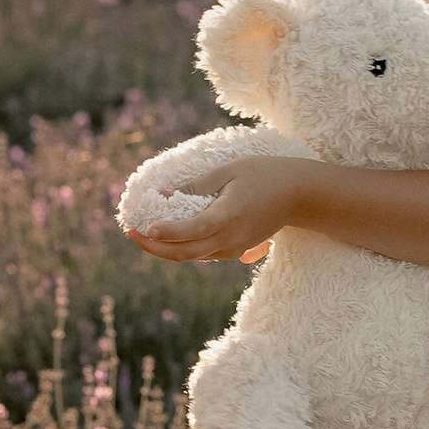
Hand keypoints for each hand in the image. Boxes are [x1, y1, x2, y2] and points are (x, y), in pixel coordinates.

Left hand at [126, 156, 304, 263]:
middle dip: (153, 246)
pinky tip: (167, 236)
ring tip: (141, 234)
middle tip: (130, 233)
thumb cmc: (263, 175)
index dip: (167, 232)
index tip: (145, 228)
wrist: (298, 195)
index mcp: (229, 216)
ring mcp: (233, 249)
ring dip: (165, 249)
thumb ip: (195, 186)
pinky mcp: (235, 251)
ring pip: (192, 257)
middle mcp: (230, 239)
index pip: (193, 230)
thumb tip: (162, 196)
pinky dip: (182, 247)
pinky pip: (203, 253)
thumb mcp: (228, 171)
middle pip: (185, 253)